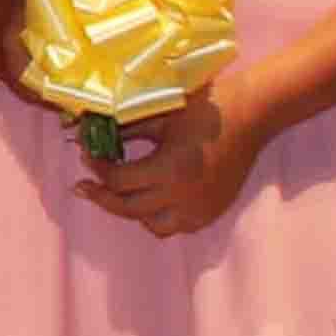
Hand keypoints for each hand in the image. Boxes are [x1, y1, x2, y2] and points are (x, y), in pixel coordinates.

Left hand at [74, 90, 261, 237]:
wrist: (251, 115)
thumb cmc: (204, 109)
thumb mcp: (159, 116)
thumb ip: (125, 131)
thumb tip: (87, 135)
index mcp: (170, 170)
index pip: (118, 181)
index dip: (96, 168)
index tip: (86, 156)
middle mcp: (185, 196)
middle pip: (128, 209)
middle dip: (101, 196)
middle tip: (83, 187)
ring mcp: (201, 208)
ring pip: (152, 225)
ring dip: (132, 211)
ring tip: (119, 194)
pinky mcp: (213, 212)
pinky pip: (178, 226)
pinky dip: (159, 217)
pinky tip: (150, 199)